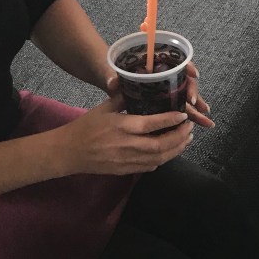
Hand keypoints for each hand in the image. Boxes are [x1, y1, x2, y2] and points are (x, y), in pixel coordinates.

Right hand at [56, 94, 195, 175]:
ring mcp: (127, 160)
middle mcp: (128, 145)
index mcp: (122, 126)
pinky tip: (168, 152)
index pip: (153, 123)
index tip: (183, 115)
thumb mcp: (103, 108)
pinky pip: (150, 167)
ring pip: (159, 158)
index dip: (171, 120)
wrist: (69, 152)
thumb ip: (122, 99)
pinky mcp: (125, 170)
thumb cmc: (85, 127)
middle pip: (162, 144)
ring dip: (176, 149)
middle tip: (189, 128)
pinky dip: (163, 159)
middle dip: (180, 137)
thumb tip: (139, 88)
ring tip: (185, 140)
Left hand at [104, 61, 214, 128]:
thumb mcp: (111, 74)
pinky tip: (200, 122)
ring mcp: (165, 88)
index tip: (193, 73)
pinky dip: (190, 113)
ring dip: (196, 106)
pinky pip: (180, 106)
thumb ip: (112, 78)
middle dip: (192, 91)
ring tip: (205, 118)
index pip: (175, 61)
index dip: (186, 66)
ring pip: (184, 95)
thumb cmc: (112, 72)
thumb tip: (111, 83)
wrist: (109, 79)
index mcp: (154, 63)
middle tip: (195, 102)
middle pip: (183, 80)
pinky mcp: (163, 101)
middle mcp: (163, 75)